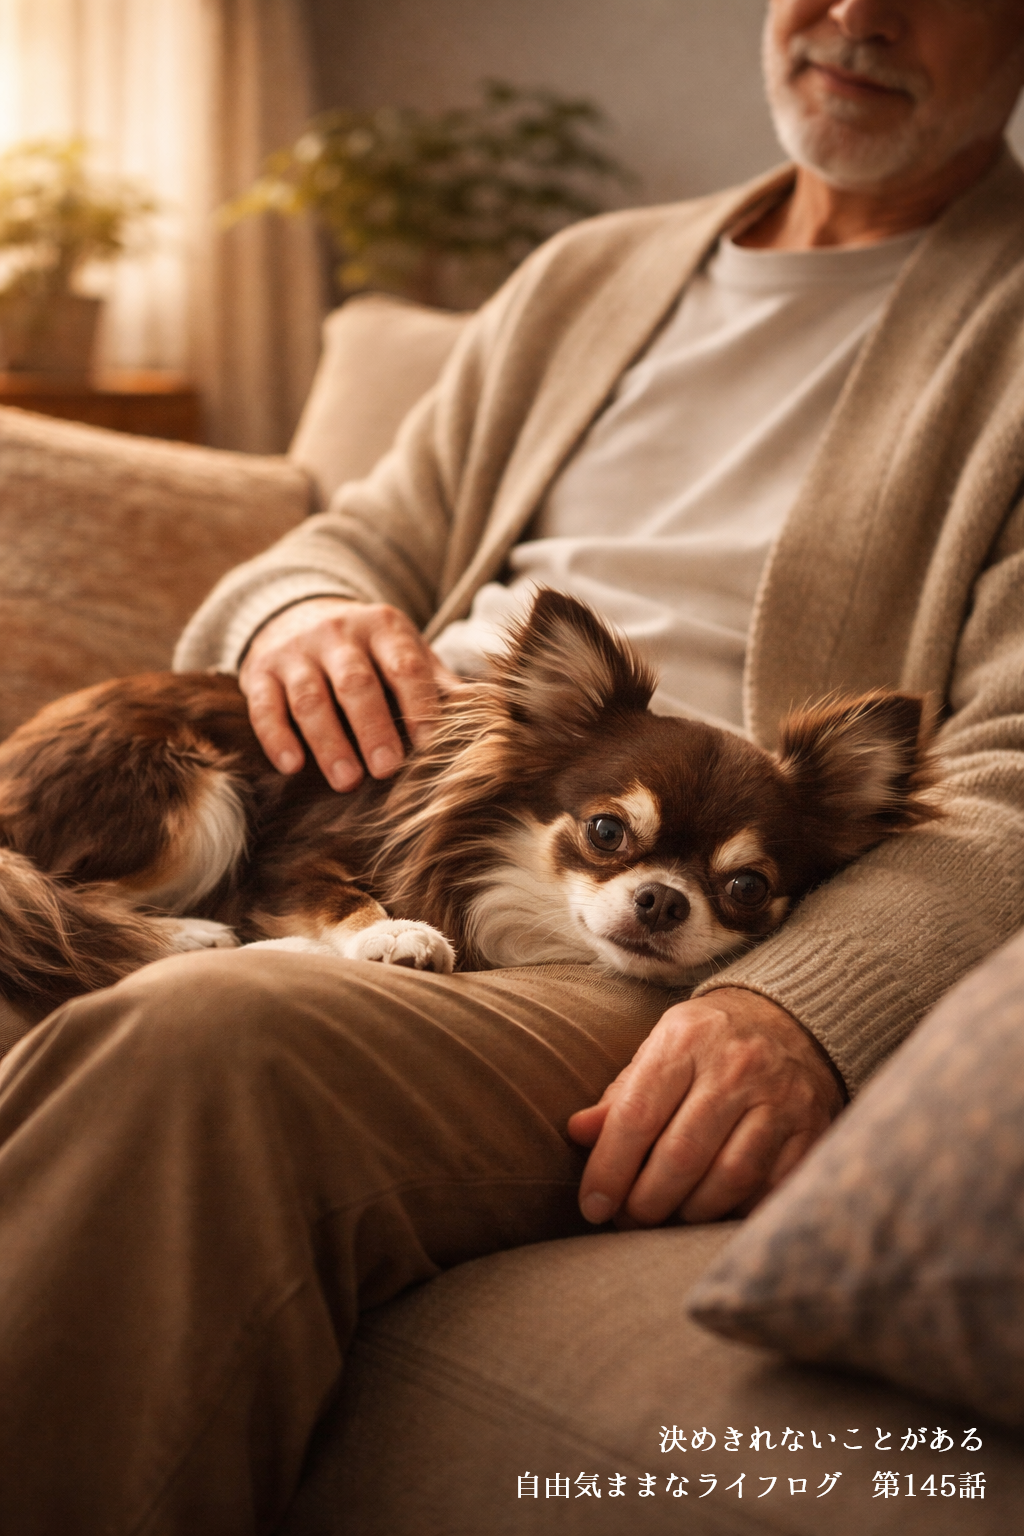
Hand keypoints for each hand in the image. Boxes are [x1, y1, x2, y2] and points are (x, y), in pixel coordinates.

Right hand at [238, 598, 456, 789]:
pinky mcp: (259, 670)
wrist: (298, 614)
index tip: (430, 746)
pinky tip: (292, 766)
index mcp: (383, 628)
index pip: (405, 666)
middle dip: (373, 727)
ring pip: (310, 697)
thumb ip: (438, 683)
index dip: (419, 705)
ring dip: (329, 741)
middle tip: (387, 770)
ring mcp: (295, 651)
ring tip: (346, 781)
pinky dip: (276, 736)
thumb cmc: (368, 650)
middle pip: (356, 682)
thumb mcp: (405, 652)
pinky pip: (264, 705)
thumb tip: (489, 715)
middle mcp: (337, 633)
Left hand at [567, 988, 843, 1225]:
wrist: (790, 1020)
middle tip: (628, 1219)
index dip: (610, 1169)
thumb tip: (577, 1132)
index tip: (593, 1206)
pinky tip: (715, 1212)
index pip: (637, 1115)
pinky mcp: (811, 1129)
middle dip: (647, 1202)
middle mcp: (736, 1065)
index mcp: (685, 1039)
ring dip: (690, 1212)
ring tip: (669, 1217)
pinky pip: (771, 1188)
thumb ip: (620, 1094)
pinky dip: (738, 1211)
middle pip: (682, 1155)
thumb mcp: (659, 1050)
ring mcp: (780, 1098)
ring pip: (729, 1178)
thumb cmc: (707, 1044)